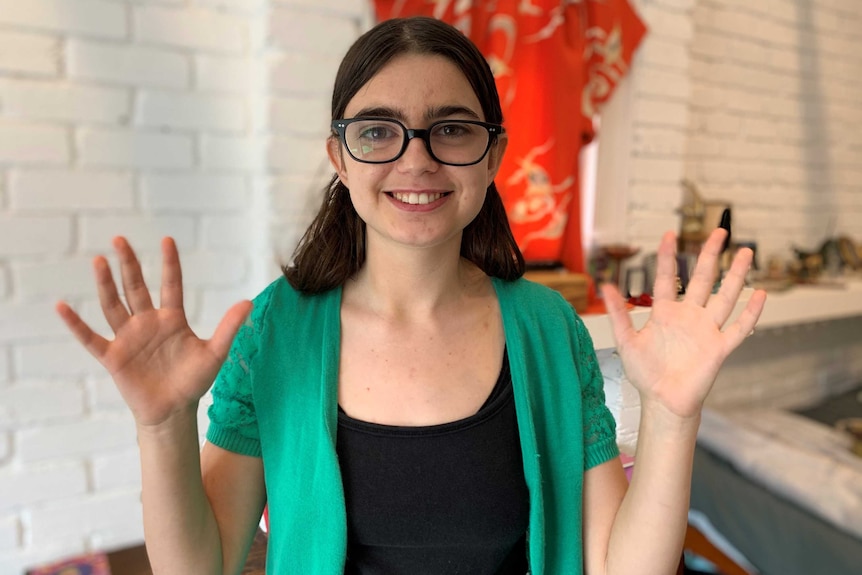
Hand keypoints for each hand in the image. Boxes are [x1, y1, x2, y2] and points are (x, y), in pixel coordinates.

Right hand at [56, 237, 251, 427]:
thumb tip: (248, 302)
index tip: (167, 240)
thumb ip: (228, 328)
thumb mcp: (215, 353)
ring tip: (99, 261)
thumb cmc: (193, 382)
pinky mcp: (113, 356)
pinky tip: (62, 306)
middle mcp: (148, 323)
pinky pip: (90, 338)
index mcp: (172, 319)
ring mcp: (128, 338)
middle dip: (129, 264)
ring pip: (113, 305)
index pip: (170, 285)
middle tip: (120, 239)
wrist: (173, 412)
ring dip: (105, 284)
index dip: (169, 264)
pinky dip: (75, 324)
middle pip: (136, 287)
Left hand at [601, 229, 765, 419]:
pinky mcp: (719, 348)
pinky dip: (750, 313)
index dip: (668, 256)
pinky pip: (739, 327)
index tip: (669, 234)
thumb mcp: (626, 341)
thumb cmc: (645, 373)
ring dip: (736, 276)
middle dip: (711, 255)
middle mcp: (689, 317)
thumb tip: (605, 286)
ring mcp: (706, 330)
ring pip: (725, 297)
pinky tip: (760, 294)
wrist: (662, 402)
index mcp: (665, 313)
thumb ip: (618, 313)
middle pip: (703, 280)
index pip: (667, 278)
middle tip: (719, 232)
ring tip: (745, 252)